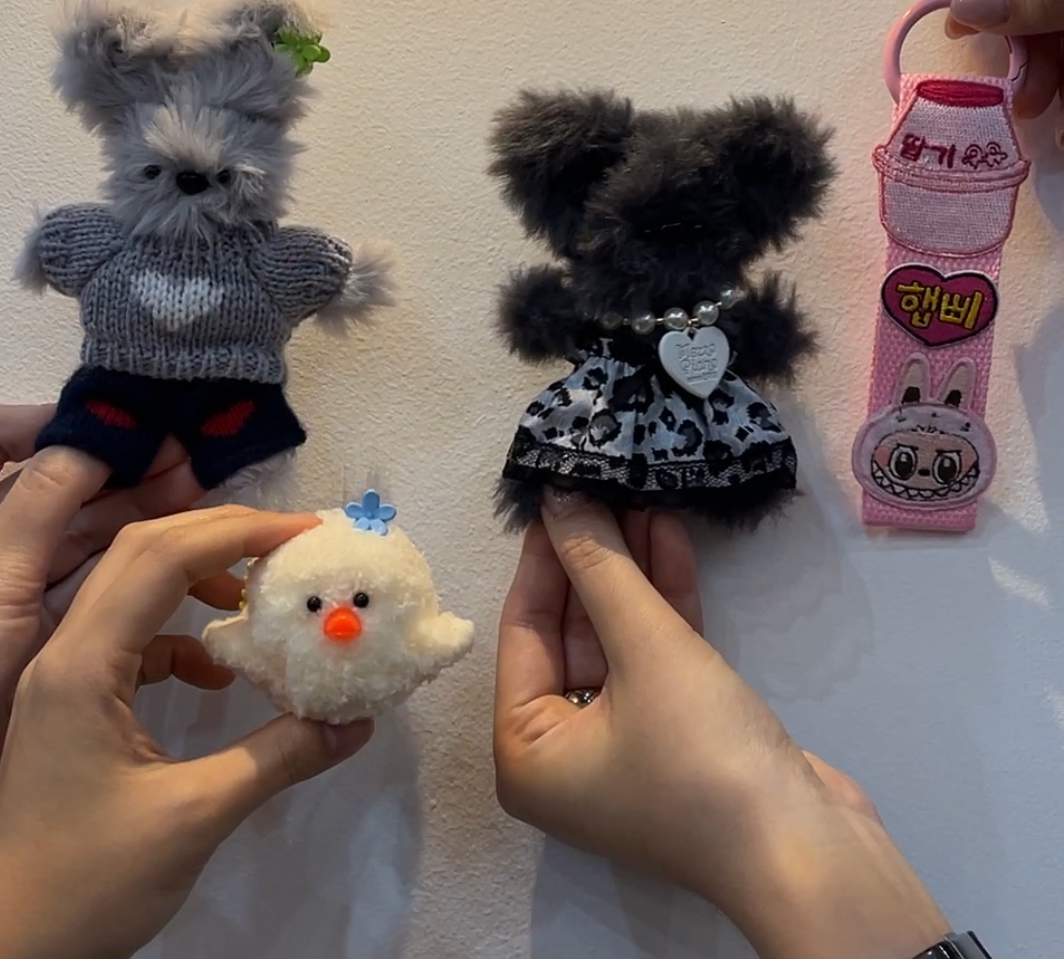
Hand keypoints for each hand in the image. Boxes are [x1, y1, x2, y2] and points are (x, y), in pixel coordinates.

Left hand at [0, 405, 202, 923]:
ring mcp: (9, 594)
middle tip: (199, 467)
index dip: (60, 422)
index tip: (129, 425)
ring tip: (217, 521)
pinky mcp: (41, 643)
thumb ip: (49, 494)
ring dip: (149, 529)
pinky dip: (147, 600)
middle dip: (128, 476)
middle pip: (59, 488)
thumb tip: (103, 433)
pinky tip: (203, 602)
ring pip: (89, 544)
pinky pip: (102, 604)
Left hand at [0, 507, 372, 958]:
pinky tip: (219, 671)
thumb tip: (355, 721)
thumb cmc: (84, 883)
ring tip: (262, 594)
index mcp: (82, 664)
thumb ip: (277, 758)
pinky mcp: (66, 707)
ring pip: (132, 589)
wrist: (1, 951)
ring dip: (198, 578)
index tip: (305, 532)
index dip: (238, 532)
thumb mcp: (192, 819)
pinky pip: (126, 637)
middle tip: (292, 543)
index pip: (163, 558)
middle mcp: (64, 652)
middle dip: (220, 534)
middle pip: (142, 552)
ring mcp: (60, 678)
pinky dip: (179, 635)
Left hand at [494, 491, 948, 958]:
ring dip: (631, 570)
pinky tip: (669, 535)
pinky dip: (663, 602)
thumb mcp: (644, 647)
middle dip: (594, 557)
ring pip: (617, 638)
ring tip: (638, 492)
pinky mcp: (681, 737)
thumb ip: (598, 565)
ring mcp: (625, 747)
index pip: (523, 628)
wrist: (809, 853)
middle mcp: (564, 754)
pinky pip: (656, 656)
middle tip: (599, 479)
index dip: (544, 553)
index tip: (554, 484)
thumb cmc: (703, 758)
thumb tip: (556, 495)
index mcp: (527, 752)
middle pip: (569, 631)